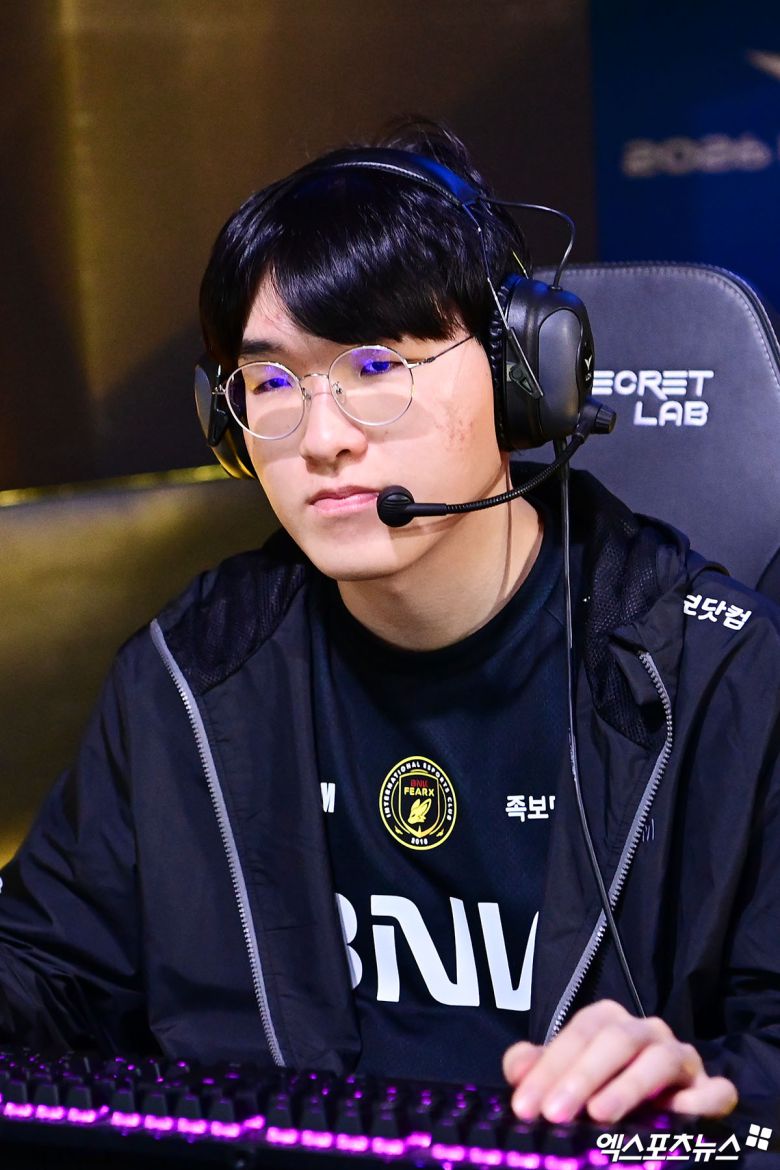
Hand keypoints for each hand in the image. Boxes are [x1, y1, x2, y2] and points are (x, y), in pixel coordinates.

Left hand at [502, 1000, 737, 1124]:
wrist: (655, 1103)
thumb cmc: (600, 1084)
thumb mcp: (564, 1074)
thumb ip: (535, 1067)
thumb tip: (518, 1070)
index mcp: (609, 1021)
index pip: (578, 1033)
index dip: (548, 1069)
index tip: (525, 1106)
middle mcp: (647, 1031)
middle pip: (615, 1040)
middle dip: (581, 1076)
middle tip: (555, 1112)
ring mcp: (681, 1057)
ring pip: (659, 1060)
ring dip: (628, 1086)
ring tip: (600, 1115)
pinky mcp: (710, 1088)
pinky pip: (716, 1089)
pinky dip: (700, 1100)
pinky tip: (677, 1114)